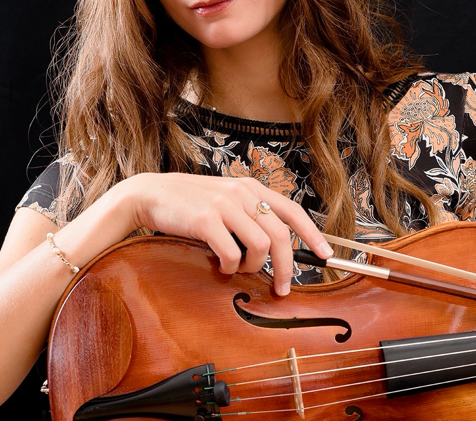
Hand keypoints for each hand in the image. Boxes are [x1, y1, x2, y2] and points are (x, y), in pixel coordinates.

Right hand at [120, 172, 333, 295]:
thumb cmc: (190, 203)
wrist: (150, 194)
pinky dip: (231, 267)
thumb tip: (276, 247)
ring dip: (254, 267)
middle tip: (282, 288)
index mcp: (252, 188)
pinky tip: (222, 265)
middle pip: (281, 235)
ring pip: (261, 246)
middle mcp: (243, 193)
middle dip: (287, 267)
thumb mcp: (226, 200)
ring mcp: (225, 205)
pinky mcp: (206, 219)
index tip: (325, 255)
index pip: (293, 211)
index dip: (313, 235)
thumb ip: (250, 215)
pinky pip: (232, 253)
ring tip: (241, 269)